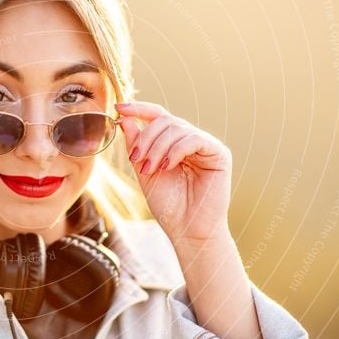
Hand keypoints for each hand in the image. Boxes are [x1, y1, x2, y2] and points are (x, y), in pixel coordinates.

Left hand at [116, 100, 232, 242]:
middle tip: (136, 159)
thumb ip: (137, 146)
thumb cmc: (168, 206)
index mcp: (174, 143)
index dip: (139, 108)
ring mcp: (206, 145)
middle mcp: (191, 140)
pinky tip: (168, 166)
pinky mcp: (219, 153)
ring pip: (177, 127)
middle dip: (146, 137)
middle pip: (165, 120)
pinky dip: (175, 150)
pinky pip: (193, 139)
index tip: (119, 108)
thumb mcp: (144, 171)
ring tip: (151, 169)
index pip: (158, 116)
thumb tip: (125, 118)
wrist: (187, 230)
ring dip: (157, 147)